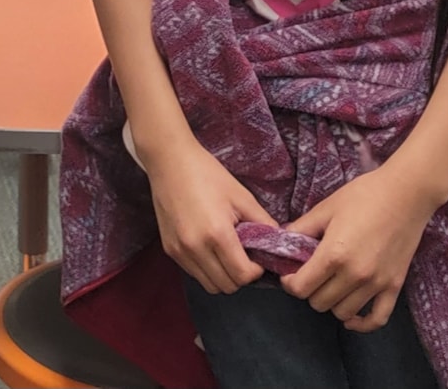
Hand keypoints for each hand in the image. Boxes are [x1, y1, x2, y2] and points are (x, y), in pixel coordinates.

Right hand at [139, 133, 277, 294]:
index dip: (255, 270)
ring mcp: (179, 251)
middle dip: (240, 275)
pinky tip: (209, 248)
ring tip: (226, 253)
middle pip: (227, 286)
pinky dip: (206, 269)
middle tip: (244, 255)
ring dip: (223, 276)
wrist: (169, 161)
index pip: (242, 276)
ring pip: (209, 285)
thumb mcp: (241, 196)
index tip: (257, 256)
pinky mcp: (169, 249)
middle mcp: (195, 248)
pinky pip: (194, 273)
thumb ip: (263, 224)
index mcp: (217, 234)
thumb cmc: (207, 174)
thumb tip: (279, 243)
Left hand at [279, 164, 438, 329]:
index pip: (301, 288)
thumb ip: (301, 229)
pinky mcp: (394, 286)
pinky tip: (351, 316)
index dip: (289, 282)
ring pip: (343, 312)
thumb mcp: (325, 208)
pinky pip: (377, 319)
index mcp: (333, 254)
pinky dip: (362, 323)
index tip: (289, 273)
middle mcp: (354, 274)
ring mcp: (376, 283)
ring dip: (331, 302)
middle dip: (309, 291)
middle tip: (310, 275)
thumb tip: (282, 242)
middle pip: (319, 303)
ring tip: (330, 285)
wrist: (406, 194)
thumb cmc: (363, 195)